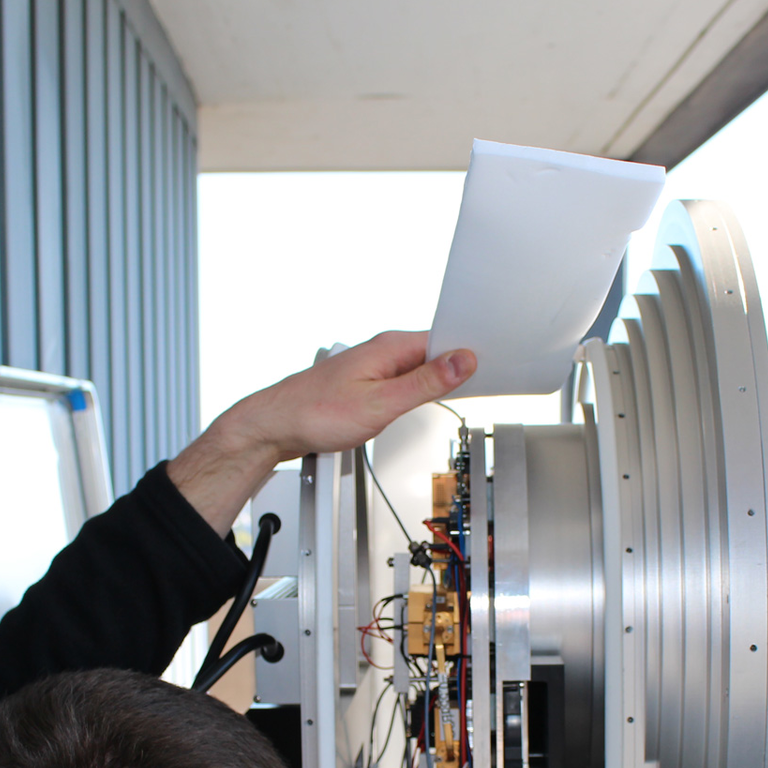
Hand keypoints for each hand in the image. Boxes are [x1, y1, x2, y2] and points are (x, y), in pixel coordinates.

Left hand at [168, 332, 475, 532]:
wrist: (275, 427)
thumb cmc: (315, 414)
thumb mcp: (381, 405)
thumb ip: (425, 384)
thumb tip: (462, 361)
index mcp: (390, 347)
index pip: (446, 340)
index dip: (471, 353)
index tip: (493, 366)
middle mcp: (382, 350)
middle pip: (435, 354)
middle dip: (458, 368)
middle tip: (482, 384)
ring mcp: (374, 365)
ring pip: (419, 368)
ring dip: (437, 381)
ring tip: (456, 394)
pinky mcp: (367, 381)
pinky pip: (404, 380)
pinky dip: (417, 390)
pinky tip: (420, 403)